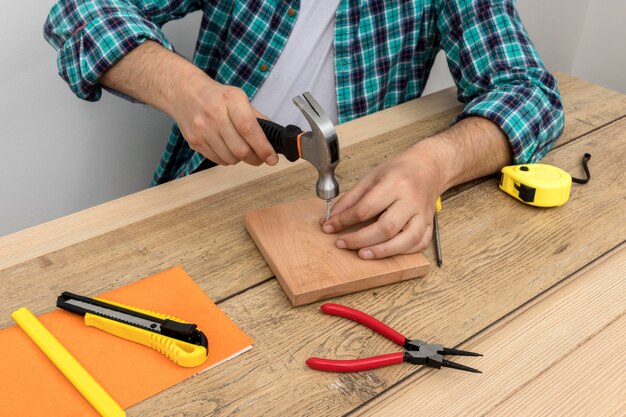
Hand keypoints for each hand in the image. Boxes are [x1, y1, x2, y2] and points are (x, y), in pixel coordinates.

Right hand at [173, 74, 277, 165]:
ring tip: (242, 149)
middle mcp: (214, 115)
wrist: (184, 92)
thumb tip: (273, 139)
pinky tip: (228, 148)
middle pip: (240, 149)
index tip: (272, 158)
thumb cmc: (216, 96)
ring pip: (230, 158)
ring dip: (241, 159)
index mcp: (230, 100)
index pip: (249, 129)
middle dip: (255, 158)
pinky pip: (218, 160)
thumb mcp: (239, 98)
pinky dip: (228, 159)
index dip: (263, 147)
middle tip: (261, 158)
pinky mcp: (194, 141)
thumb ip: (257, 118)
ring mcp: (202, 130)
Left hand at [321, 144, 444, 259]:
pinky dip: (401, 252)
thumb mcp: (371, 177)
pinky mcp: (430, 225)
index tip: (329, 227)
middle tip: (342, 243)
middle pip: (385, 228)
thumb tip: (331, 217)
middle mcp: (411, 201)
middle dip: (360, 239)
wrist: (428, 168)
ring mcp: (423, 215)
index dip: (344, 221)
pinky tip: (386, 251)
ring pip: (405, 241)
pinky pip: (419, 244)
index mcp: (395, 184)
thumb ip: (351, 198)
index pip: (366, 208)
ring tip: (362, 254)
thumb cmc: (399, 171)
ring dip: (381, 251)